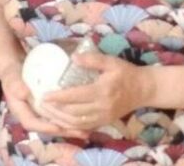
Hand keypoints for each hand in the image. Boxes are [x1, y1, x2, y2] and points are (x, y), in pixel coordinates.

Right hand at [0, 67, 88, 138]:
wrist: (15, 70)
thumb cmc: (13, 74)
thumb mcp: (11, 76)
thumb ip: (15, 84)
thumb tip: (23, 93)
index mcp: (20, 111)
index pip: (30, 124)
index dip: (44, 127)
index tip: (57, 126)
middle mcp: (31, 115)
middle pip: (46, 128)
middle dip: (64, 132)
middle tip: (80, 132)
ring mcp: (40, 114)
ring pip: (55, 125)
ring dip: (70, 129)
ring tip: (87, 131)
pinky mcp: (48, 110)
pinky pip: (59, 118)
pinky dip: (71, 121)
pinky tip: (85, 121)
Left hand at [36, 53, 153, 131]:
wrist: (145, 89)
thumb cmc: (126, 73)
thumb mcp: (111, 62)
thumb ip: (92, 60)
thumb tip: (73, 57)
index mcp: (102, 91)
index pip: (75, 96)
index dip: (58, 97)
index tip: (43, 95)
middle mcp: (103, 107)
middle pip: (73, 113)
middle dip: (54, 110)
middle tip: (39, 104)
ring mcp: (104, 117)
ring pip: (78, 123)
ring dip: (60, 119)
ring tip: (46, 112)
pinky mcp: (105, 122)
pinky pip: (85, 127)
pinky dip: (70, 126)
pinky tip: (59, 120)